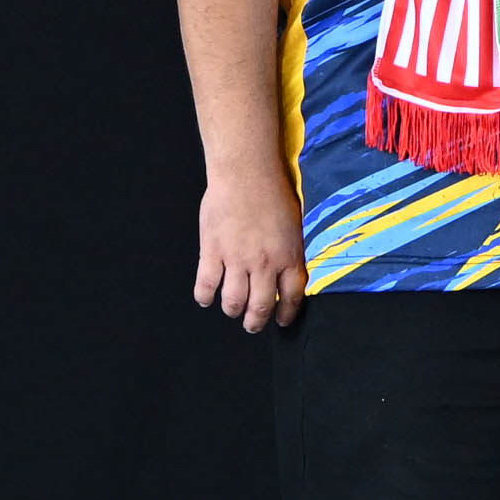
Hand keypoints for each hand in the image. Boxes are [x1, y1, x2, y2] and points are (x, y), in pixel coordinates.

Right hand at [190, 170, 307, 331]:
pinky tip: (206, 298)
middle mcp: (264, 263)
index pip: (291, 296)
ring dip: (232, 310)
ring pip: (233, 301)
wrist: (246, 174)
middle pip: (260, 306)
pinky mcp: (212, 252)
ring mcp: (237, 259)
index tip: (283, 321)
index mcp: (288, 256)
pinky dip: (205, 297)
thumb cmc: (273, 192)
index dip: (287, 313)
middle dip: (256, 322)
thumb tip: (288, 271)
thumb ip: (290, 251)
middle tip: (252, 325)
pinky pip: (206, 285)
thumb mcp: (294, 225)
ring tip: (232, 311)